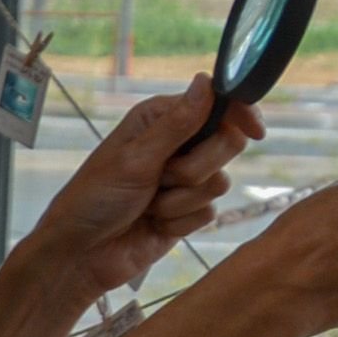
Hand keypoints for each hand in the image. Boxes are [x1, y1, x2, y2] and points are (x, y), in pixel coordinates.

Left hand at [23, 74, 264, 305]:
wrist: (81, 255)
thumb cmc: (94, 199)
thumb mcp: (135, 159)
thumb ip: (177, 123)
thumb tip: (206, 81)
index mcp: (159, 119)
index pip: (216, 105)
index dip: (239, 114)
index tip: (256, 130)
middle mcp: (175, 144)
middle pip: (227, 144)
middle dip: (196, 168)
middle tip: (161, 177)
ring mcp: (183, 180)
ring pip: (219, 183)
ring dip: (180, 199)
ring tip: (148, 204)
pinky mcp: (187, 211)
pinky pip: (209, 212)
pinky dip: (179, 222)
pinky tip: (153, 224)